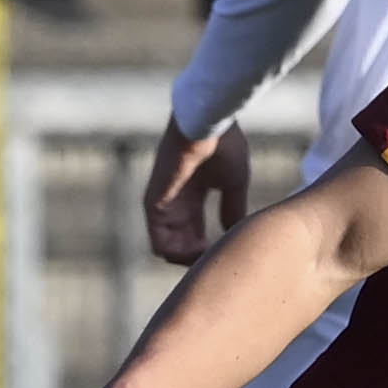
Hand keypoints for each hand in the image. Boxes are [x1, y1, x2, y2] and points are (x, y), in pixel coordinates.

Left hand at [142, 117, 249, 263]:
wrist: (208, 124)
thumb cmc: (222, 145)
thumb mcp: (233, 183)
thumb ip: (232, 207)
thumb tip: (232, 231)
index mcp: (190, 197)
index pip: (193, 235)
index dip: (210, 250)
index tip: (229, 251)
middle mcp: (173, 204)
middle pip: (180, 247)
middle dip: (200, 260)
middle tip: (220, 261)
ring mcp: (162, 205)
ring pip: (168, 251)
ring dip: (190, 262)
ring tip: (211, 257)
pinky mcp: (154, 205)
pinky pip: (160, 244)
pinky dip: (181, 256)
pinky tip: (202, 250)